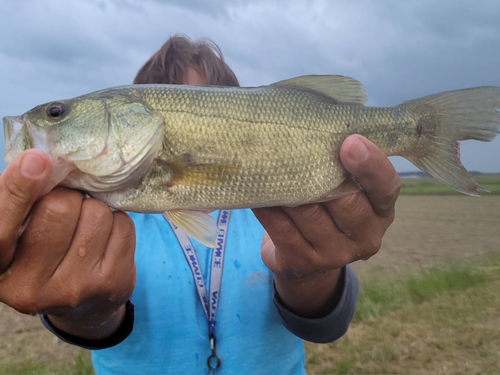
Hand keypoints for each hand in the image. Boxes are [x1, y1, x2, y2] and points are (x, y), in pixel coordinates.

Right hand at [0, 150, 136, 339]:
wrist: (83, 305)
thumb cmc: (44, 254)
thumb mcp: (19, 234)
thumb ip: (21, 202)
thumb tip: (39, 161)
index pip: (1, 227)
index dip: (19, 190)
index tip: (37, 160)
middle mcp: (31, 286)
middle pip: (60, 208)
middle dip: (68, 197)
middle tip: (68, 208)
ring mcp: (74, 288)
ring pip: (96, 213)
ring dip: (95, 210)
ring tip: (86, 228)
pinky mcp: (111, 284)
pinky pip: (123, 225)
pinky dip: (117, 221)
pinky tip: (105, 239)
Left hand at [253, 135, 399, 317]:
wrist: (306, 260)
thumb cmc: (327, 208)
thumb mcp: (346, 190)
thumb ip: (342, 165)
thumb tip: (317, 124)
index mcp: (381, 210)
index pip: (386, 187)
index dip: (371, 165)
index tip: (351, 141)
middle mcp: (366, 236)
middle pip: (346, 201)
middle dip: (320, 173)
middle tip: (295, 145)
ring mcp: (336, 254)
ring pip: (309, 213)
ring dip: (288, 188)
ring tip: (270, 164)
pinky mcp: (305, 262)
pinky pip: (282, 230)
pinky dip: (268, 208)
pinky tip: (258, 193)